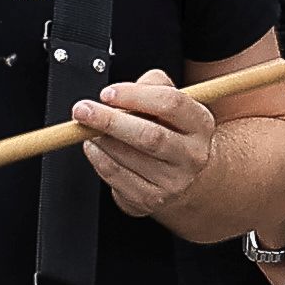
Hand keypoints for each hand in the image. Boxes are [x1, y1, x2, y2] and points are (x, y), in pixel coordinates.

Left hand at [69, 69, 234, 223]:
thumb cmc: (172, 132)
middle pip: (149, 136)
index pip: (170, 104)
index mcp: (200, 124)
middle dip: (110, 121)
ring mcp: (172, 181)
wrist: (184, 176)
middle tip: (84, 110)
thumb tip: (122, 91)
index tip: (108, 93)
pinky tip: (94, 147)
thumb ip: (152, 85)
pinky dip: (97, 158)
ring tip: (88, 127)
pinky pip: (115, 176)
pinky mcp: (150, 199)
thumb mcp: (172, 101)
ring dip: (100, 138)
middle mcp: (191, 155)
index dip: (135, 95)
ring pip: (128, 157)